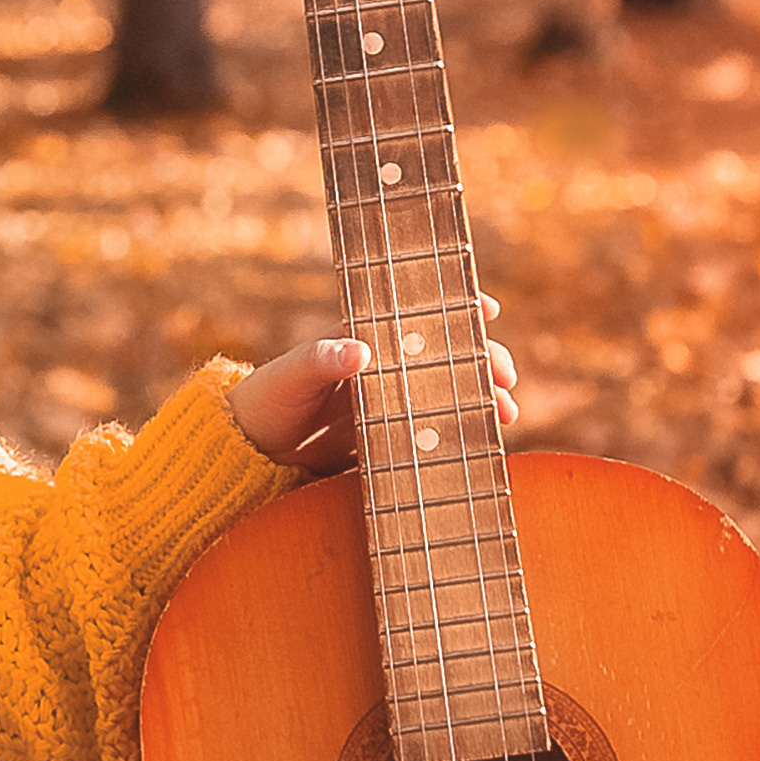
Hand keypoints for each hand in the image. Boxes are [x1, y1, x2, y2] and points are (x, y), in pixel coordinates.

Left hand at [229, 301, 518, 476]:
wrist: (253, 452)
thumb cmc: (267, 400)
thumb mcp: (289, 377)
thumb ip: (319, 360)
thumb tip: (359, 350)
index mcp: (364, 336)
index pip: (417, 314)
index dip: (455, 308)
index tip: (487, 309)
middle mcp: (385, 365)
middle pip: (446, 354)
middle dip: (483, 359)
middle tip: (506, 377)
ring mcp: (392, 401)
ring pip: (450, 391)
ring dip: (481, 397)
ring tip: (505, 414)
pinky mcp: (391, 438)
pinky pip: (435, 431)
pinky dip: (463, 432)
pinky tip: (486, 441)